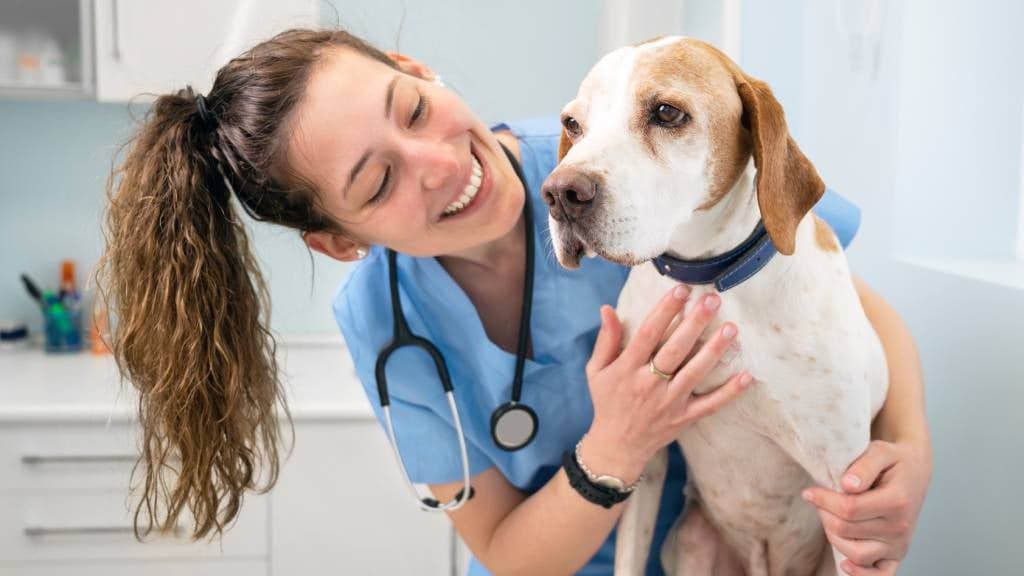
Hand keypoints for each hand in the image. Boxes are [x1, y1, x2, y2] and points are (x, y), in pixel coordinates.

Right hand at [582, 285, 754, 481]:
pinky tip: (747, 376)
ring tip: (731, 327)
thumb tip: (608, 309)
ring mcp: (669, 402)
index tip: (680, 290)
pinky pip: (710, 404)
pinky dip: (730, 392)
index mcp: (627, 369)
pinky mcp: (684, 418)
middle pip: (675, 349)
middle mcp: (649, 384)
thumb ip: (606, 340)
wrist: (617, 446)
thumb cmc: (607, 402)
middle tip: (712, 300)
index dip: (665, 310)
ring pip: (695, 372)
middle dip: (695, 322)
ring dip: (714, 350)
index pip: (648, 333)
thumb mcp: (596, 370)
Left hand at [803, 439, 931, 574]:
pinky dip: (862, 575)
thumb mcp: (880, 451)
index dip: (823, 500)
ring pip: (855, 553)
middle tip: (820, 499)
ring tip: (830, 517)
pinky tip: (845, 564)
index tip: (809, 492)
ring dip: (833, 536)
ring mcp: (899, 544)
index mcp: (897, 501)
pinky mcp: (897, 554)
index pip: (849, 509)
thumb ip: (864, 465)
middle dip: (825, 513)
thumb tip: (847, 485)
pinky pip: (881, 575)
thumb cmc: (893, 460)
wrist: (914, 470)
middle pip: (846, 530)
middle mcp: (900, 527)